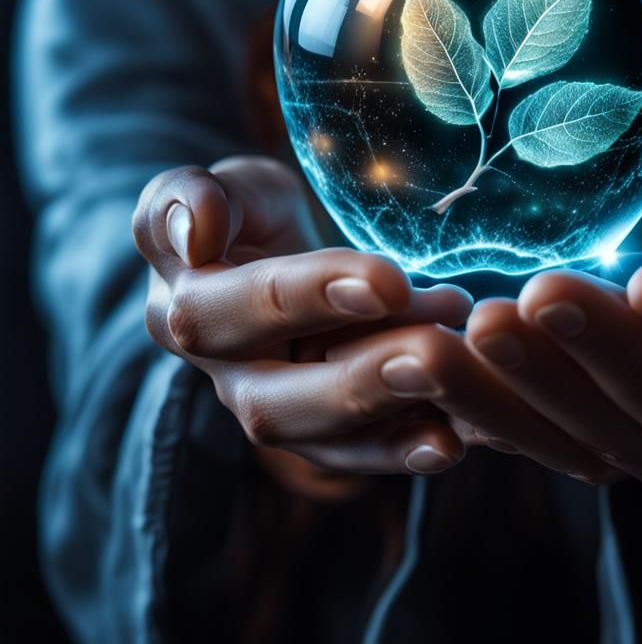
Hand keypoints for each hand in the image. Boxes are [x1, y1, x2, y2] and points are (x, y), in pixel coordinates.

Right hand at [132, 156, 617, 495]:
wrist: (266, 252)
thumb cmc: (246, 213)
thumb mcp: (225, 188)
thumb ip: (190, 198)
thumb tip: (197, 232)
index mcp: (184, 303)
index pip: (241, 306)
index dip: (312, 294)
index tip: (389, 281)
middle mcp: (222, 371)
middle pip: (273, 399)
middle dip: (358, 379)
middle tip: (433, 352)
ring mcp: (267, 407)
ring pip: (318, 435)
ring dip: (389, 414)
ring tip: (454, 379)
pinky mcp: (314, 431)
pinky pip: (351, 455)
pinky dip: (400, 452)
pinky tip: (452, 440)